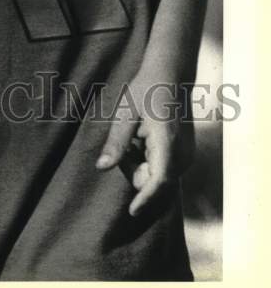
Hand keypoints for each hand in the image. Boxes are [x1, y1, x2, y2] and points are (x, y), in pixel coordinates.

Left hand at [95, 78, 194, 216]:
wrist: (172, 75)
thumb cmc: (146, 90)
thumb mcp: (126, 113)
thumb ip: (116, 143)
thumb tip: (102, 168)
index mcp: (168, 144)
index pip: (159, 181)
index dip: (145, 199)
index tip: (131, 212)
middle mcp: (183, 154)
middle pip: (153, 180)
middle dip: (134, 169)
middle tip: (127, 138)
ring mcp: (186, 155)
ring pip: (157, 175)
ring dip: (141, 163)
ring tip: (136, 133)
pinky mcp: (185, 154)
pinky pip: (163, 167)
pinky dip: (149, 159)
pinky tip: (144, 137)